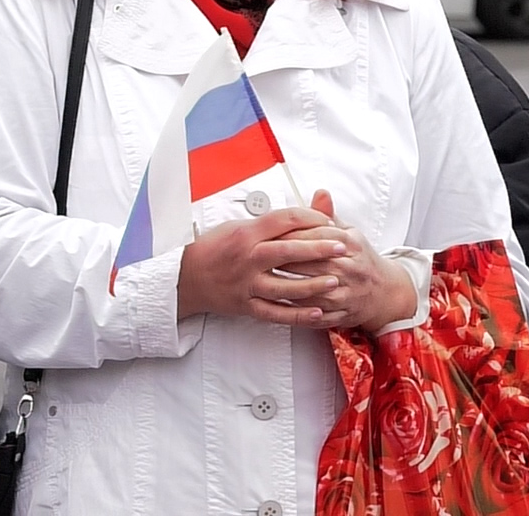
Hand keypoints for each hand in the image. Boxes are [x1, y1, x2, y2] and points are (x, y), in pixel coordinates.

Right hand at [175, 205, 345, 325]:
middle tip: (343, 247)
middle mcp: (247, 258)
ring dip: (313, 284)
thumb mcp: (236, 227)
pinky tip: (317, 312)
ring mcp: (247, 284)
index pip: (284, 220)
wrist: (185, 277)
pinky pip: (275, 312)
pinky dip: (297, 314)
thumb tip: (298, 216)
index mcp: (246, 234)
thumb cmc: (213, 249)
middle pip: (288, 250)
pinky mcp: (246, 305)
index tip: (329, 221)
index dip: (310, 218)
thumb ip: (267, 223)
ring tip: (335, 281)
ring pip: (285, 286)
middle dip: (319, 248)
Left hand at [274, 191, 418, 331]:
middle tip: (260, 257)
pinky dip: (296, 308)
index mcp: (350, 244)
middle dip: (283, 260)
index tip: (270, 234)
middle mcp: (350, 268)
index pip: (315, 236)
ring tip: (266, 278)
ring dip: (286, 286)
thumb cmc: (360, 259)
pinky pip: (315, 313)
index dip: (290, 235)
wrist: (385, 291)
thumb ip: (328, 215)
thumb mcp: (349, 232)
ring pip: (310, 290)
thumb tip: (320, 194)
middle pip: (310, 263)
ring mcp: (347, 293)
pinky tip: (280, 300)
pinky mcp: (342, 313)